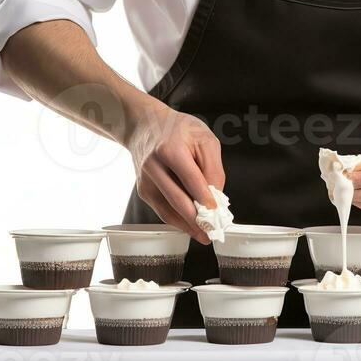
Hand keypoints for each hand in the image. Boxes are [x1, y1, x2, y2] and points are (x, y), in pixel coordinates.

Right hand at [125, 99, 224, 243]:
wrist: (144, 125)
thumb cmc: (177, 129)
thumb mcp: (203, 138)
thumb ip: (212, 166)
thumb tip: (216, 195)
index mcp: (170, 149)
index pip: (191, 179)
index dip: (205, 199)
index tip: (218, 213)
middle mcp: (153, 166)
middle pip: (177, 200)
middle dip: (196, 220)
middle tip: (212, 233)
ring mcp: (145, 180)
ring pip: (167, 210)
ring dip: (186, 226)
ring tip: (203, 235)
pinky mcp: (142, 190)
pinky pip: (161, 210)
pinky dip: (176, 220)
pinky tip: (190, 226)